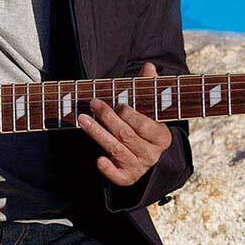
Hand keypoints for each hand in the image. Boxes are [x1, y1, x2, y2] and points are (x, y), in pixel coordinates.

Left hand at [77, 60, 171, 187]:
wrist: (146, 155)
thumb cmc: (144, 125)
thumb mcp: (149, 108)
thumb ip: (148, 88)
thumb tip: (148, 66)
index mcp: (161, 136)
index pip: (145, 125)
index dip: (131, 115)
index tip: (118, 104)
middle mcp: (152, 154)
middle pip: (127, 136)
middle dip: (108, 119)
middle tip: (94, 103)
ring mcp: (140, 167)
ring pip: (117, 151)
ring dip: (98, 134)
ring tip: (82, 120)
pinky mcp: (128, 178)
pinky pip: (118, 177)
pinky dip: (108, 169)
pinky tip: (98, 160)